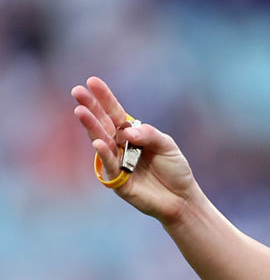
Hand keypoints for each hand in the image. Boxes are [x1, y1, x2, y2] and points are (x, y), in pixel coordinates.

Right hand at [71, 76, 201, 225]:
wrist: (182, 198)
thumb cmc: (175, 170)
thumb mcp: (167, 146)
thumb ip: (149, 135)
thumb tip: (127, 131)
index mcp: (132, 134)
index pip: (115, 113)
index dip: (104, 98)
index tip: (92, 81)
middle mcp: (120, 146)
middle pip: (103, 124)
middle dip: (90, 108)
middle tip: (76, 91)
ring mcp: (117, 162)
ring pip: (101, 142)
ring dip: (91, 127)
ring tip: (81, 112)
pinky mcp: (118, 181)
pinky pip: (110, 165)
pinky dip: (105, 154)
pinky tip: (97, 142)